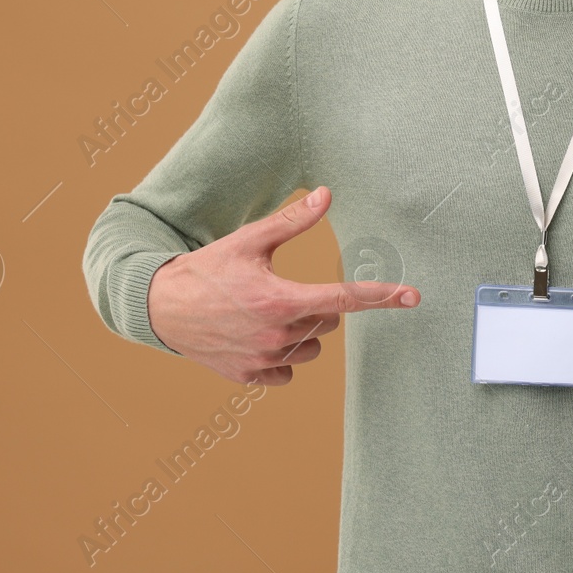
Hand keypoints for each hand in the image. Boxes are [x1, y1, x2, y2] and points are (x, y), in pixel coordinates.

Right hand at [145, 186, 418, 384]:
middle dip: (316, 304)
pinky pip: (288, 372)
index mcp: (280, 300)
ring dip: (302, 331)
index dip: (383, 295)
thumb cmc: (206, 269)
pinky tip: (259, 337)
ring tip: (266, 312)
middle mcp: (276, 335)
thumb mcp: (248, 241)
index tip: (413, 296)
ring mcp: (262, 360)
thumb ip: (292, 221)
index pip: (346, 298)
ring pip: (312, 347)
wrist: (159, 306)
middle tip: (281, 288)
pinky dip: (283, 356)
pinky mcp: (249, 377)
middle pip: (328, 320)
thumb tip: (326, 195)